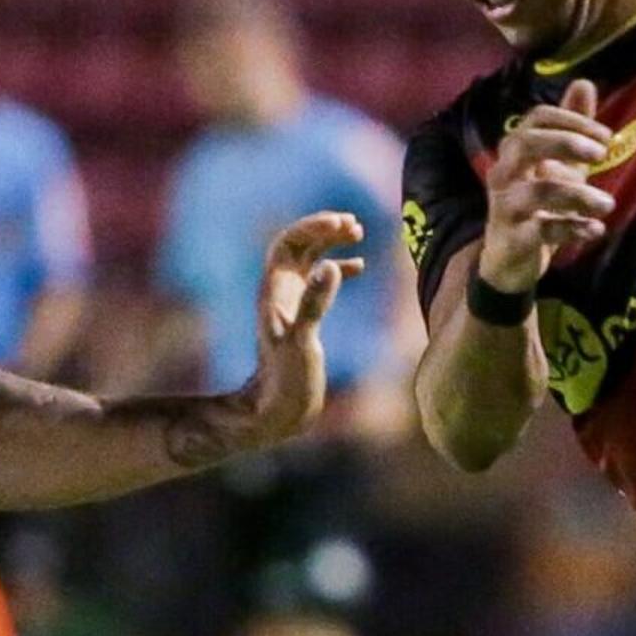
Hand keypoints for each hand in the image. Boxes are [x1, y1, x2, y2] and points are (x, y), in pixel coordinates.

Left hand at [228, 210, 366, 452]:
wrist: (278, 412)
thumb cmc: (287, 381)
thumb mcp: (303, 341)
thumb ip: (316, 303)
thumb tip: (334, 266)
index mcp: (275, 291)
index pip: (290, 243)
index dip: (314, 227)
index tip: (343, 223)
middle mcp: (280, 292)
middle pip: (299, 245)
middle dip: (324, 229)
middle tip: (353, 224)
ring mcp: (292, 304)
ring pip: (311, 260)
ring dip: (331, 243)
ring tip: (357, 233)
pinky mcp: (304, 318)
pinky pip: (320, 282)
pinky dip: (339, 267)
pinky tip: (360, 266)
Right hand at [476, 78, 614, 294]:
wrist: (509, 258)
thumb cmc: (538, 204)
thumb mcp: (560, 163)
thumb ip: (572, 127)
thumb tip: (584, 82)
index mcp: (516, 149)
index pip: (538, 118)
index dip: (573, 120)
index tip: (606, 136)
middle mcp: (504, 172)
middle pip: (526, 143)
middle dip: (566, 143)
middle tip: (601, 154)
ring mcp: (506, 206)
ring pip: (537, 191)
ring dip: (578, 195)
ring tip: (609, 204)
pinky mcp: (513, 238)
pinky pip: (542, 230)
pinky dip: (573, 229)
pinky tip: (596, 230)